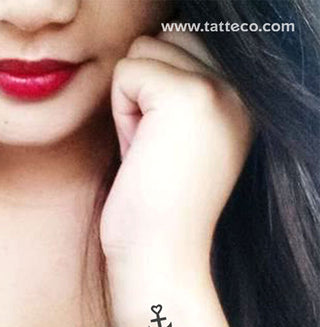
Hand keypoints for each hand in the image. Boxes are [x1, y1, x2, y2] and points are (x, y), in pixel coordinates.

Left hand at [100, 25, 254, 267]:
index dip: (155, 91)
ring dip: (132, 100)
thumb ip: (178, 92)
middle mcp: (238, 91)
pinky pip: (127, 72)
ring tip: (147, 149)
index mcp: (239, 103)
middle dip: (144, 89)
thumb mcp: (177, 141)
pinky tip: (138, 151)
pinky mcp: (188, 97)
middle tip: (152, 146)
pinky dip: (121, 112)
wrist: (159, 253)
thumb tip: (152, 47)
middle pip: (164, 40)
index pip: (185, 46)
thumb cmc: (155, 204)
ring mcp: (217, 91)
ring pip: (144, 51)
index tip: (162, 145)